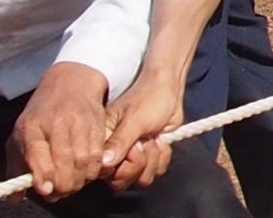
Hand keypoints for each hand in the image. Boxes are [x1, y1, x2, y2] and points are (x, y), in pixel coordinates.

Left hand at [11, 62, 111, 199]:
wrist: (71, 81)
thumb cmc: (42, 114)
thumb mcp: (20, 135)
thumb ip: (16, 167)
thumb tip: (16, 198)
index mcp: (31, 126)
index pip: (36, 151)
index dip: (43, 174)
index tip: (45, 190)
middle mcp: (56, 122)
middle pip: (64, 159)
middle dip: (63, 184)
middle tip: (59, 192)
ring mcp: (79, 121)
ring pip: (84, 160)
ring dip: (79, 180)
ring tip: (72, 183)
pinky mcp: (98, 122)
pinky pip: (99, 154)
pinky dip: (93, 170)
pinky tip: (85, 171)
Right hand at [97, 68, 183, 192]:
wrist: (170, 90)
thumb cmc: (149, 98)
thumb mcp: (134, 120)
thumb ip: (120, 142)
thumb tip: (104, 164)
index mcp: (101, 142)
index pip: (102, 172)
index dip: (121, 165)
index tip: (134, 145)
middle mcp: (112, 154)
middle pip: (120, 181)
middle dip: (140, 163)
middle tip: (145, 140)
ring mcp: (129, 158)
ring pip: (140, 180)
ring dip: (153, 158)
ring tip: (154, 138)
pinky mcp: (146, 159)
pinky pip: (155, 173)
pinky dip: (162, 157)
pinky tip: (161, 140)